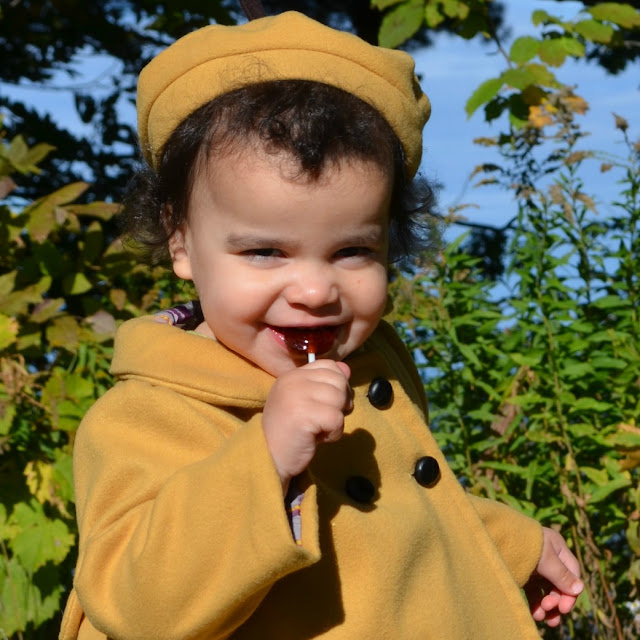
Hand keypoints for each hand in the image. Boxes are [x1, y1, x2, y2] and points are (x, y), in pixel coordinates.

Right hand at [263, 359, 351, 491]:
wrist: (269, 458)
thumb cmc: (290, 431)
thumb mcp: (306, 401)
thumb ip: (325, 383)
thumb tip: (347, 369)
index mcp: (293, 375)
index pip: (330, 365)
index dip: (339, 384)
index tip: (331, 403)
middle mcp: (293, 380)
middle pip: (338, 381)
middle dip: (340, 403)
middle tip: (324, 419)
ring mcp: (297, 395)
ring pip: (339, 399)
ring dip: (336, 419)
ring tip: (318, 429)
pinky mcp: (304, 414)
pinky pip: (336, 418)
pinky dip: (334, 433)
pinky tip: (318, 438)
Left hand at [524, 527, 583, 626]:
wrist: (492, 533)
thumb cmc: (522, 543)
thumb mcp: (544, 557)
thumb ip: (561, 574)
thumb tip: (580, 589)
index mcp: (557, 548)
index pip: (572, 574)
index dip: (570, 593)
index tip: (563, 608)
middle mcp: (547, 558)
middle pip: (559, 585)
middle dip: (556, 601)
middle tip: (549, 610)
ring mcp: (534, 567)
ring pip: (546, 591)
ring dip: (547, 606)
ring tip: (541, 617)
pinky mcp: (522, 574)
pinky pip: (533, 592)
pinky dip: (536, 603)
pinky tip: (534, 614)